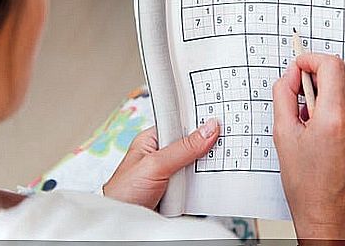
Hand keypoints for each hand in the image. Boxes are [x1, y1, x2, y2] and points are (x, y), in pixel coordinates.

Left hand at [102, 119, 219, 209]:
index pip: (181, 124)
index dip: (198, 122)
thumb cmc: (123, 192)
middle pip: (193, 145)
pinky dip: (204, 187)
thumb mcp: (155, 164)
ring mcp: (172, 174)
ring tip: (214, 168)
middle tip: (222, 146)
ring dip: (204, 171)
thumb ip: (183, 148)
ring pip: (197, 166)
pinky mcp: (179, 192)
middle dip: (205, 149)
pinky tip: (210, 185)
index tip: (219, 120)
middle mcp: (163, 155)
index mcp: (154, 140)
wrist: (122, 223)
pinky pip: (198, 185)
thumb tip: (208, 129)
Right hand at [273, 53, 344, 242]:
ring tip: (309, 116)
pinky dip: (337, 106)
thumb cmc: (304, 182)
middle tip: (298, 93)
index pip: (331, 66)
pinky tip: (322, 126)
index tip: (299, 66)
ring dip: (327, 92)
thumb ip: (283, 96)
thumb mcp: (282, 134)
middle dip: (317, 77)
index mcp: (334, 120)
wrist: (328, 213)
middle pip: (341, 75)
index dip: (311, 60)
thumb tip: (290, 75)